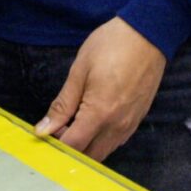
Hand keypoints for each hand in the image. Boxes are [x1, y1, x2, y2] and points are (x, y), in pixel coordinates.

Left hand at [36, 17, 166, 162]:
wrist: (148, 34)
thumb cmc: (111, 46)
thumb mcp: (79, 71)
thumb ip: (62, 105)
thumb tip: (43, 129)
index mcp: (99, 113)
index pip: (73, 146)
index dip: (55, 145)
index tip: (45, 134)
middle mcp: (117, 126)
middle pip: (89, 156)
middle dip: (70, 149)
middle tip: (58, 128)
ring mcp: (130, 125)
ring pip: (103, 152)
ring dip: (86, 146)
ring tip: (73, 122)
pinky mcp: (138, 120)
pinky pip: (116, 141)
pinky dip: (101, 140)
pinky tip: (92, 120)